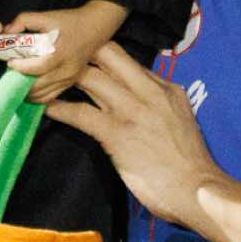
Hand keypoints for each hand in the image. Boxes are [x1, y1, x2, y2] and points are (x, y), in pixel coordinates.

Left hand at [6, 1, 126, 103]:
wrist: (95, 27)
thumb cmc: (70, 21)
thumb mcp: (46, 16)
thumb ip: (24, 20)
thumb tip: (6, 31)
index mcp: (61, 54)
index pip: (37, 68)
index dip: (20, 67)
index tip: (10, 62)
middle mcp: (66, 70)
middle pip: (38, 86)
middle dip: (20, 82)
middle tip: (10, 73)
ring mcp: (69, 79)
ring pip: (42, 95)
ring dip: (26, 91)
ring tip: (16, 80)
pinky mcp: (70, 83)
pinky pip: (50, 97)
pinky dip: (36, 96)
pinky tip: (27, 89)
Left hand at [49, 40, 224, 229]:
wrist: (199, 191)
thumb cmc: (188, 162)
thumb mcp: (178, 117)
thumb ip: (156, 100)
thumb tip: (130, 90)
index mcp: (165, 87)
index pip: (124, 56)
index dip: (97, 50)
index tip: (77, 54)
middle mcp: (149, 91)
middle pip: (105, 53)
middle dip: (77, 52)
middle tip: (54, 60)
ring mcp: (132, 110)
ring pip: (89, 77)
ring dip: (62, 77)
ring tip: (41, 80)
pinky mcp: (117, 133)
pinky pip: (80, 113)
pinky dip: (59, 108)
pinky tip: (45, 108)